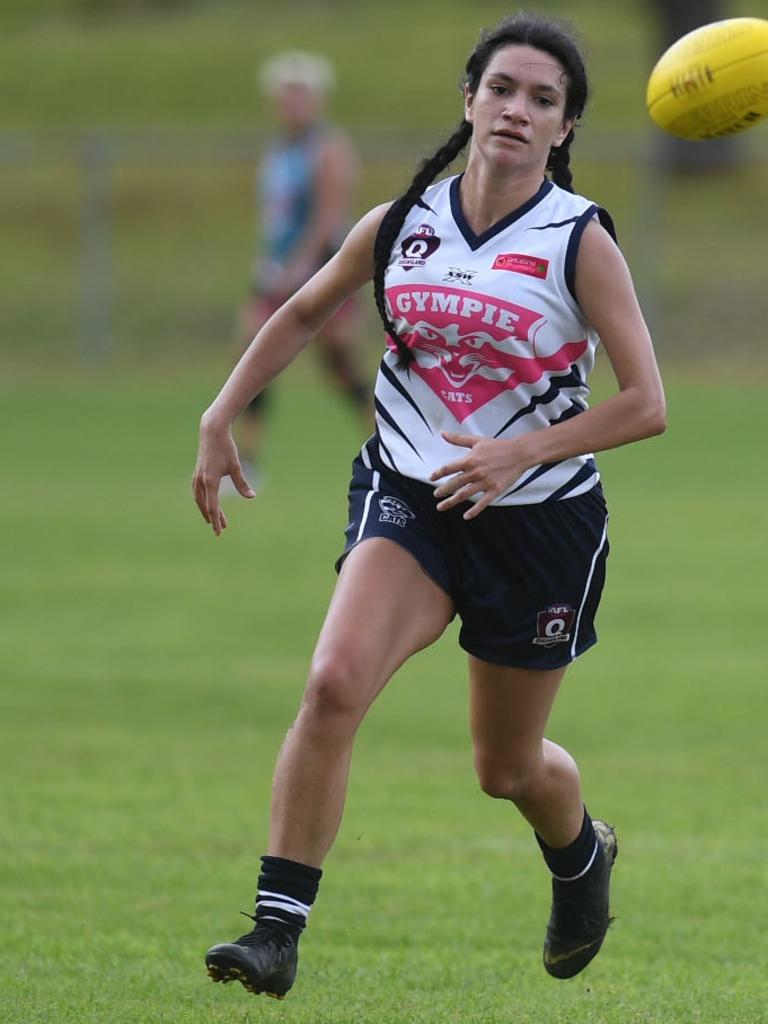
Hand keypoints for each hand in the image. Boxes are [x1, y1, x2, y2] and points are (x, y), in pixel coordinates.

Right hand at [191, 420, 254, 535]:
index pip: (213, 507)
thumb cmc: (226, 447)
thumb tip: (251, 497)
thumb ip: (242, 483)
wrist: (212, 431)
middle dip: (214, 517)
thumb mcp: (236, 466)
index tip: (219, 532)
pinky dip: (201, 500)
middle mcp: (201, 481)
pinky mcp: (197, 472)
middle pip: (206, 505)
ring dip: (206, 509)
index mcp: (210, 481)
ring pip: (199, 499)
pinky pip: (197, 491)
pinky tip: (205, 502)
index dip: (217, 521)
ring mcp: (197, 476)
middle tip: (222, 528)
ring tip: (212, 518)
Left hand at [429, 431, 530, 519]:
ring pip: (464, 494)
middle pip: (454, 484)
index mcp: (470, 460)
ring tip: (441, 507)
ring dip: (451, 502)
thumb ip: (458, 439)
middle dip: (443, 491)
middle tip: (436, 496)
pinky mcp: (495, 490)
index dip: (438, 474)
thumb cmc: (498, 446)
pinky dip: (474, 510)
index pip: (449, 468)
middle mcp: (475, 472)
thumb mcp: (477, 441)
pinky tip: (466, 516)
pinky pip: (483, 503)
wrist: (519, 453)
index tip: (431, 478)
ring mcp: (485, 482)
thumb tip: (443, 433)